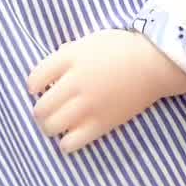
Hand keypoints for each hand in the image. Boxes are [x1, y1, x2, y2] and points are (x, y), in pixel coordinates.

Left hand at [28, 29, 185, 154]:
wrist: (152, 64)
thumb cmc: (120, 49)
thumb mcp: (87, 42)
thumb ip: (65, 56)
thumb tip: (48, 77)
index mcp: (69, 59)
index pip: (34, 80)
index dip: (35, 86)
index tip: (41, 88)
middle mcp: (74, 83)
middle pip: (40, 108)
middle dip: (41, 109)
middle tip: (50, 107)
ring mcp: (87, 106)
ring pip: (50, 127)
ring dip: (51, 126)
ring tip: (60, 121)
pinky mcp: (100, 125)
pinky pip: (70, 143)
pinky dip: (66, 142)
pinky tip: (73, 133)